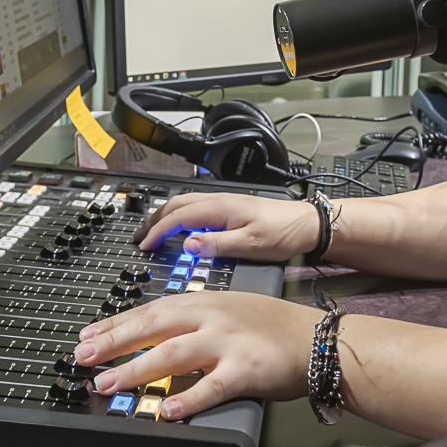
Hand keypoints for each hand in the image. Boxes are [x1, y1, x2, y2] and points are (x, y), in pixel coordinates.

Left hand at [74, 292, 320, 420]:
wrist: (316, 338)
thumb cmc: (272, 327)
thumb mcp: (227, 310)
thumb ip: (192, 320)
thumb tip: (152, 338)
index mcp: (204, 301)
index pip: (150, 310)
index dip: (115, 323)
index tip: (86, 335)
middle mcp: (212, 317)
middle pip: (153, 327)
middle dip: (113, 342)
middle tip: (82, 357)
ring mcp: (228, 342)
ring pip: (173, 354)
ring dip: (136, 369)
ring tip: (107, 384)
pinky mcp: (246, 370)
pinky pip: (211, 387)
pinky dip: (187, 400)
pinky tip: (165, 410)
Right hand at [134, 191, 317, 260]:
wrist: (306, 224)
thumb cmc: (283, 233)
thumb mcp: (250, 245)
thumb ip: (217, 245)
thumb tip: (188, 244)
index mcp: (219, 208)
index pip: (177, 217)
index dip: (156, 231)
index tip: (144, 245)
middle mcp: (219, 201)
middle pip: (176, 204)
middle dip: (153, 219)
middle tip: (140, 236)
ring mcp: (224, 202)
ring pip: (185, 203)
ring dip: (165, 215)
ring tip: (153, 230)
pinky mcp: (231, 208)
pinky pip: (196, 207)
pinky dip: (180, 215)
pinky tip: (182, 227)